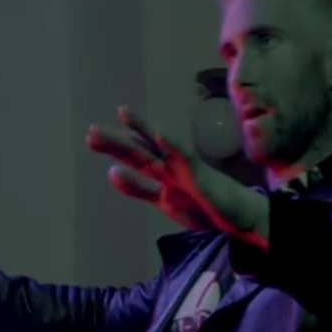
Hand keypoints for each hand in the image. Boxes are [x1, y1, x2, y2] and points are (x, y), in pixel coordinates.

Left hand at [87, 107, 268, 240]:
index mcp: (160, 173)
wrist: (240, 217)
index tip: (91, 138)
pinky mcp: (199, 173)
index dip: (114, 148)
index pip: (133, 158)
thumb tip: (111, 172)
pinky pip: (184, 156)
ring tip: (123, 114)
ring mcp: (183, 168)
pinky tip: (158, 134)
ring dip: (140, 132)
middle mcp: (169, 166)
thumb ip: (138, 188)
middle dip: (116, 142)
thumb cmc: (203, 206)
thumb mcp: (162, 201)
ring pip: (157, 148)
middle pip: (138, 150)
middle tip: (92, 131)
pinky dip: (172, 144)